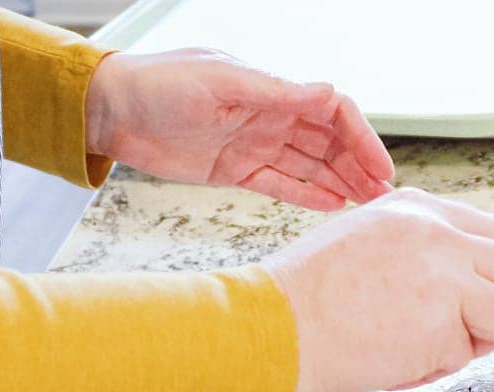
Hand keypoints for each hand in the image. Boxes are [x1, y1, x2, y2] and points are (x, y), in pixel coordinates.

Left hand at [85, 48, 393, 210]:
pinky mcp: (234, 170)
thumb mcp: (220, 82)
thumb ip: (276, 93)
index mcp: (270, 90)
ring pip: (310, 166)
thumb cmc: (157, 85)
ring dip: (341, 183)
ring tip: (368, 206)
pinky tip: (333, 207)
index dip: (361, 137)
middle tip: (384, 196)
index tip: (379, 167)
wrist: (109, 110)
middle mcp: (268, 116)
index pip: (332, 111)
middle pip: (328, 142)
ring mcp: (253, 144)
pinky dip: (307, 196)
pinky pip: (280, 185)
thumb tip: (328, 94)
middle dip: (359, 166)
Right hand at [267, 189, 493, 391]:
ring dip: (476, 340)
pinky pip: (467, 356)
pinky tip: (394, 358)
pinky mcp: (443, 323)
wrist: (271, 329)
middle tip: (453, 330)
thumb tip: (464, 280)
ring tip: (424, 344)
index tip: (467, 297)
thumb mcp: (365, 239)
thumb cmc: (304, 298)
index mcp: (417, 208)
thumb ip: (420, 248)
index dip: (487, 275)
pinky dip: (435, 367)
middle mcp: (439, 233)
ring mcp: (446, 276)